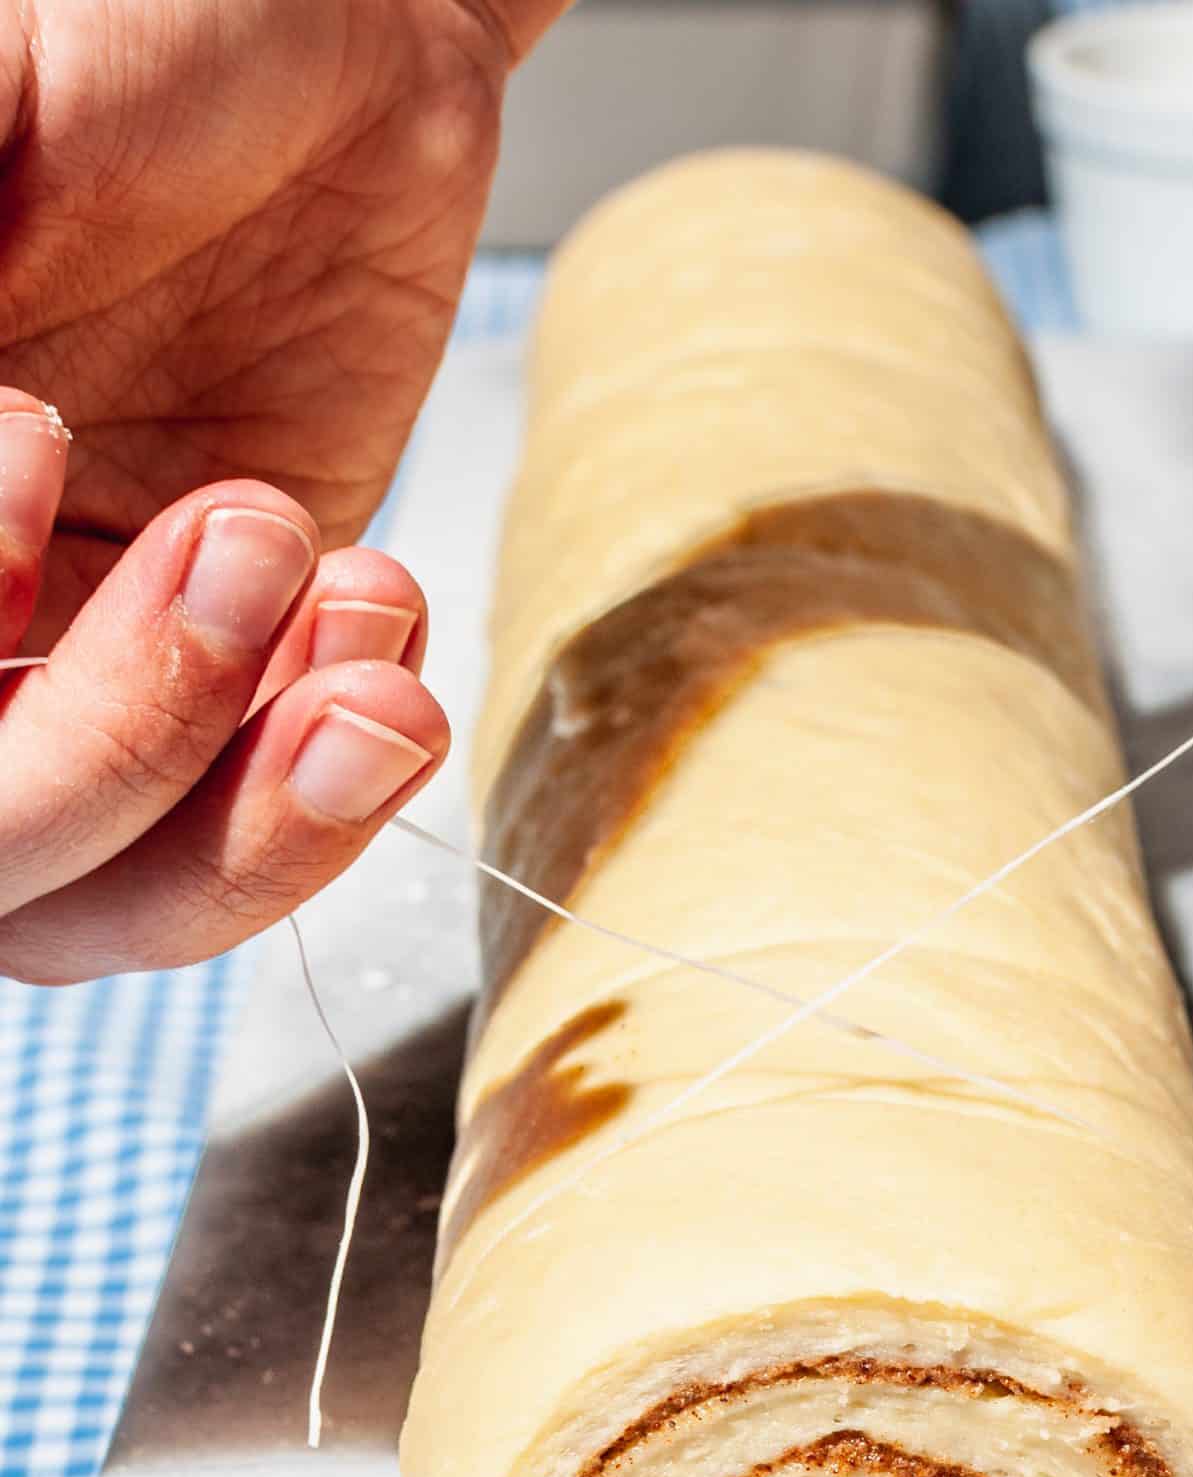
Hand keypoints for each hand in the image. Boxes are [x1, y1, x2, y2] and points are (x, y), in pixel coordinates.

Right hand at [0, 3, 569, 979]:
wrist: (343, 56)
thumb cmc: (151, 44)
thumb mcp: (16, 107)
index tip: (34, 442)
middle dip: (110, 746)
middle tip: (243, 536)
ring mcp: (71, 681)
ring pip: (101, 900)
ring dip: (247, 815)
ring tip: (364, 643)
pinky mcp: (226, 700)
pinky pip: (246, 846)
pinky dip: (327, 788)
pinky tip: (381, 627)